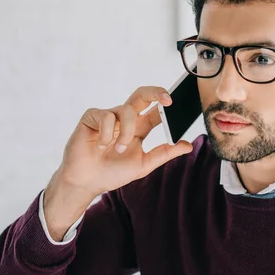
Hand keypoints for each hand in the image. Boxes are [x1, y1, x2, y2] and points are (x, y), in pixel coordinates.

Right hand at [53, 86, 193, 199]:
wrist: (86, 181)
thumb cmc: (112, 173)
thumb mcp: (143, 164)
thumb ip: (164, 153)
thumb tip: (188, 145)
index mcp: (139, 128)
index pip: (156, 111)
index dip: (166, 105)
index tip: (176, 105)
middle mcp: (125, 119)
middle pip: (142, 96)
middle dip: (155, 92)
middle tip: (167, 99)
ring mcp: (109, 116)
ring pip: (126, 110)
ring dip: (125, 132)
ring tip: (117, 149)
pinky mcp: (92, 116)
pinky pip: (106, 116)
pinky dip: (106, 134)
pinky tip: (99, 146)